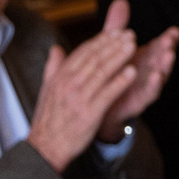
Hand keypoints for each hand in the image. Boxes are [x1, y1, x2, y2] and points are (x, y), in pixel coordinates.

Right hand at [25, 14, 142, 170]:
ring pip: (101, 72)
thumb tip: (56, 48)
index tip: (117, 31)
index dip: (101, 40)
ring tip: (133, 46)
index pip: (83, 52)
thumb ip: (54, 67)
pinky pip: (107, 94)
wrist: (46, 147)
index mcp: (60, 77)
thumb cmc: (50, 119)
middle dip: (113, 44)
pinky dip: (120, 81)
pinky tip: (132, 72)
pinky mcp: (89, 113)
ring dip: (119, 57)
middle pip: (94, 58)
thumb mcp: (47, 90)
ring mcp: (78, 98)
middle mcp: (68, 84)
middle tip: (130, 34)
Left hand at [95, 0, 177, 141]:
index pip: (158, 46)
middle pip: (161, 59)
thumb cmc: (110, 77)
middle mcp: (147, 72)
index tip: (174, 31)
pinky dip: (152, 86)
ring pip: (159, 76)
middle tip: (171, 41)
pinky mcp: (137, 102)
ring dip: (164, 67)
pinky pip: (147, 94)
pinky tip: (154, 77)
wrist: (98, 109)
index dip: (167, 39)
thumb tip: (121, 0)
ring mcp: (144, 87)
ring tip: (168, 56)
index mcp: (143, 58)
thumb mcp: (112, 49)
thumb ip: (117, 27)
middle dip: (167, 50)